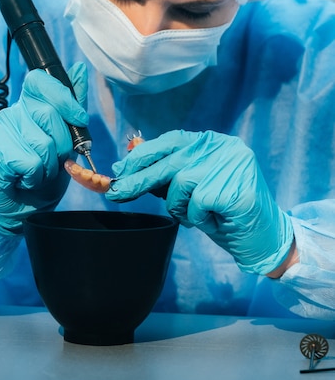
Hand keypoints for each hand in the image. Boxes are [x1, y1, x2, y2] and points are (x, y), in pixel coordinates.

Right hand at [0, 62, 87, 234]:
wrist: (19, 206)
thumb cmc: (41, 174)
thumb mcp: (66, 141)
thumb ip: (73, 107)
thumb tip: (80, 69)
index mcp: (30, 105)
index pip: (41, 81)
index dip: (64, 99)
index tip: (79, 121)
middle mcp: (13, 113)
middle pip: (49, 115)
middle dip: (62, 146)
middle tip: (53, 161)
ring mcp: (1, 132)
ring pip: (42, 143)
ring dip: (48, 167)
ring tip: (38, 173)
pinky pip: (30, 163)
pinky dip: (35, 178)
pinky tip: (25, 179)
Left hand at [106, 130, 294, 274]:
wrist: (264, 238)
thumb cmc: (223, 212)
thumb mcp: (191, 188)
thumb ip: (166, 172)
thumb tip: (128, 160)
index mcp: (213, 142)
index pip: (169, 142)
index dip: (141, 156)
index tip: (119, 170)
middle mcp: (224, 147)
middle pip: (167, 162)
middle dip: (137, 181)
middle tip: (115, 194)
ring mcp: (231, 166)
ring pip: (179, 185)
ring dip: (180, 207)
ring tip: (199, 214)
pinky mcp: (233, 188)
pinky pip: (194, 205)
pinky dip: (198, 219)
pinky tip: (215, 219)